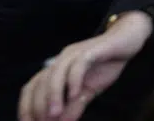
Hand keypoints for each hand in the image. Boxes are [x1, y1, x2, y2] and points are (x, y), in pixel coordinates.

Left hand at [18, 12, 152, 120]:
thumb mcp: (88, 91)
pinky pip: (78, 64)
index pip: (32, 87)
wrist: (127, 41)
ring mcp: (75, 53)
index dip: (26, 106)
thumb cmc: (105, 65)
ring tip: (54, 115)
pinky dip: (74, 80)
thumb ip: (75, 106)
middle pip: (41, 82)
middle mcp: (61, 59)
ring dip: (53, 95)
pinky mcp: (91, 50)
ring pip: (56, 73)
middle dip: (38, 105)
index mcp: (56, 69)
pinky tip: (75, 95)